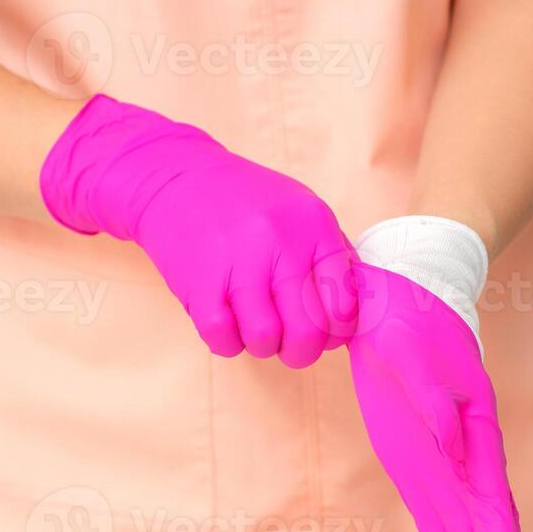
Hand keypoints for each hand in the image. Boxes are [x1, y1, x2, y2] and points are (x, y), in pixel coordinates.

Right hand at [40, 94, 357, 366]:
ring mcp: (238, 264)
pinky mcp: (200, 284)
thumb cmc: (246, 203)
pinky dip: (228, 342)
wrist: (176, 180)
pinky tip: (227, 320)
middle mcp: (280, 244)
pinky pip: (224, 340)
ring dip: (262, 346)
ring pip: (265, 340)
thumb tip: (356, 313)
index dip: (336, 332)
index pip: (344, 306)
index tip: (323, 331)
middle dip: (301, 351)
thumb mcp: (301, 213)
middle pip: (308, 333)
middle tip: (289, 341)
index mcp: (314, 227)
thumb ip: (332, 257)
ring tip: (254, 323)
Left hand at [349, 216, 532, 531]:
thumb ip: (432, 401)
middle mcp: (462, 456)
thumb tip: (455, 447)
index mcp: (470, 433)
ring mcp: (441, 459)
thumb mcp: (412, 353)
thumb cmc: (408, 319)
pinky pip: (437, 514)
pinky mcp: (416, 455)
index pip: (492, 512)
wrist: (396, 292)